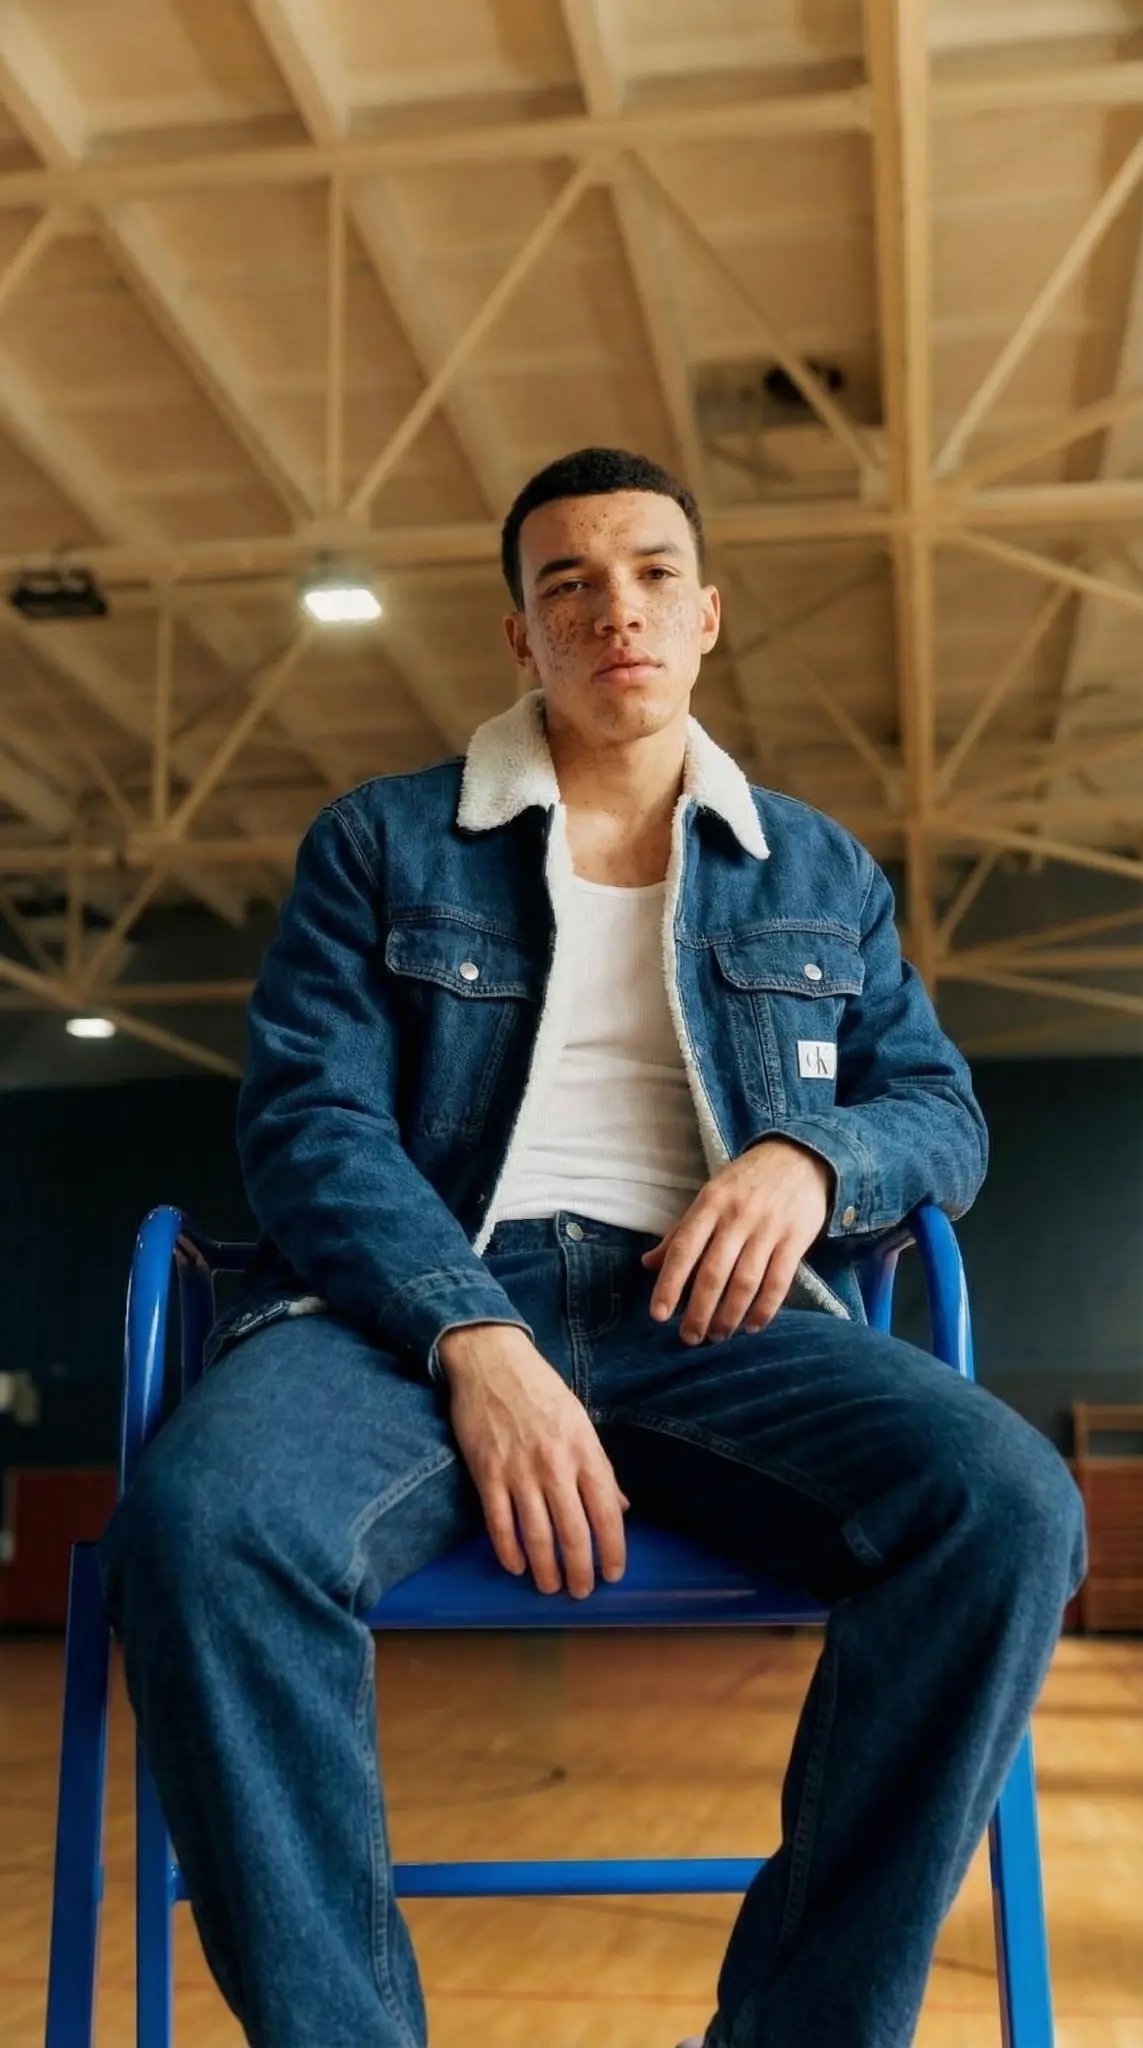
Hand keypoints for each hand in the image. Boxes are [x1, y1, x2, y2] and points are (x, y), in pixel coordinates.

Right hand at [437, 1324, 629, 1597]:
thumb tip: (620, 1507)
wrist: (492, 1361)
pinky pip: (499, 1523)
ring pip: (537, 1535)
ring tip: (549, 1587)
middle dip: (580, 1570)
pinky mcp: (487, 1472)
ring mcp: (519, 1470)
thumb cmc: (541, 1391)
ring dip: (545, 1570)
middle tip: (581, 1591)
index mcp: (585, 1451)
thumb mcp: (581, 1422)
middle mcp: (556, 1465)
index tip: (614, 1574)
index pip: (607, 1513)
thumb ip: (600, 1468)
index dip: (612, 1550)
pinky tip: (516, 1566)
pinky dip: (508, 1551)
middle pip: (573, 1533)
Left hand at [641, 1140, 832, 1344]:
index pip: (684, 1248)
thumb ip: (681, 1232)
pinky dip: (764, 1309)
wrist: (801, 1156)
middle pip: (714, 1272)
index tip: (658, 1315)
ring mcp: (769, 1228)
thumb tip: (648, 1264)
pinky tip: (751, 1326)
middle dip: (699, 1311)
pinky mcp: (796, 1239)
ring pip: (745, 1282)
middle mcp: (738, 1216)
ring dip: (729, 1316)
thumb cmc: (747, 1181)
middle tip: (689, 1338)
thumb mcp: (710, 1196)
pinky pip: (779, 1282)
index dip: (669, 1284)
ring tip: (717, 1336)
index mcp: (710, 1203)